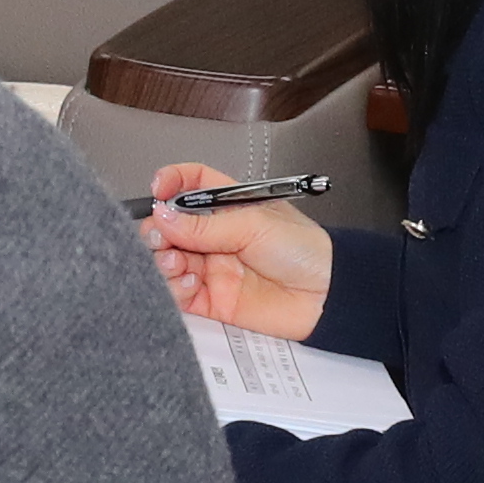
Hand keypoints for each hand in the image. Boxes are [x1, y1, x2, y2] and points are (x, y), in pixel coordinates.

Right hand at [145, 164, 337, 340]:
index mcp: (226, 208)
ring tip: (175, 263)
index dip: (171, 182)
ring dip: (162, 261)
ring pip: (166, 260)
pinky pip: (176, 293)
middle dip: (156, 230)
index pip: (190, 185)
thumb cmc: (303, 250)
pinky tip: (190, 284)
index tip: (157, 189)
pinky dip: (173, 288)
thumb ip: (203, 226)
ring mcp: (209, 268)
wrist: (327, 296)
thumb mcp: (253, 225)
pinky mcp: (210, 300)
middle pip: (168, 226)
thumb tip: (161, 216)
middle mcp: (214, 236)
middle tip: (158, 238)